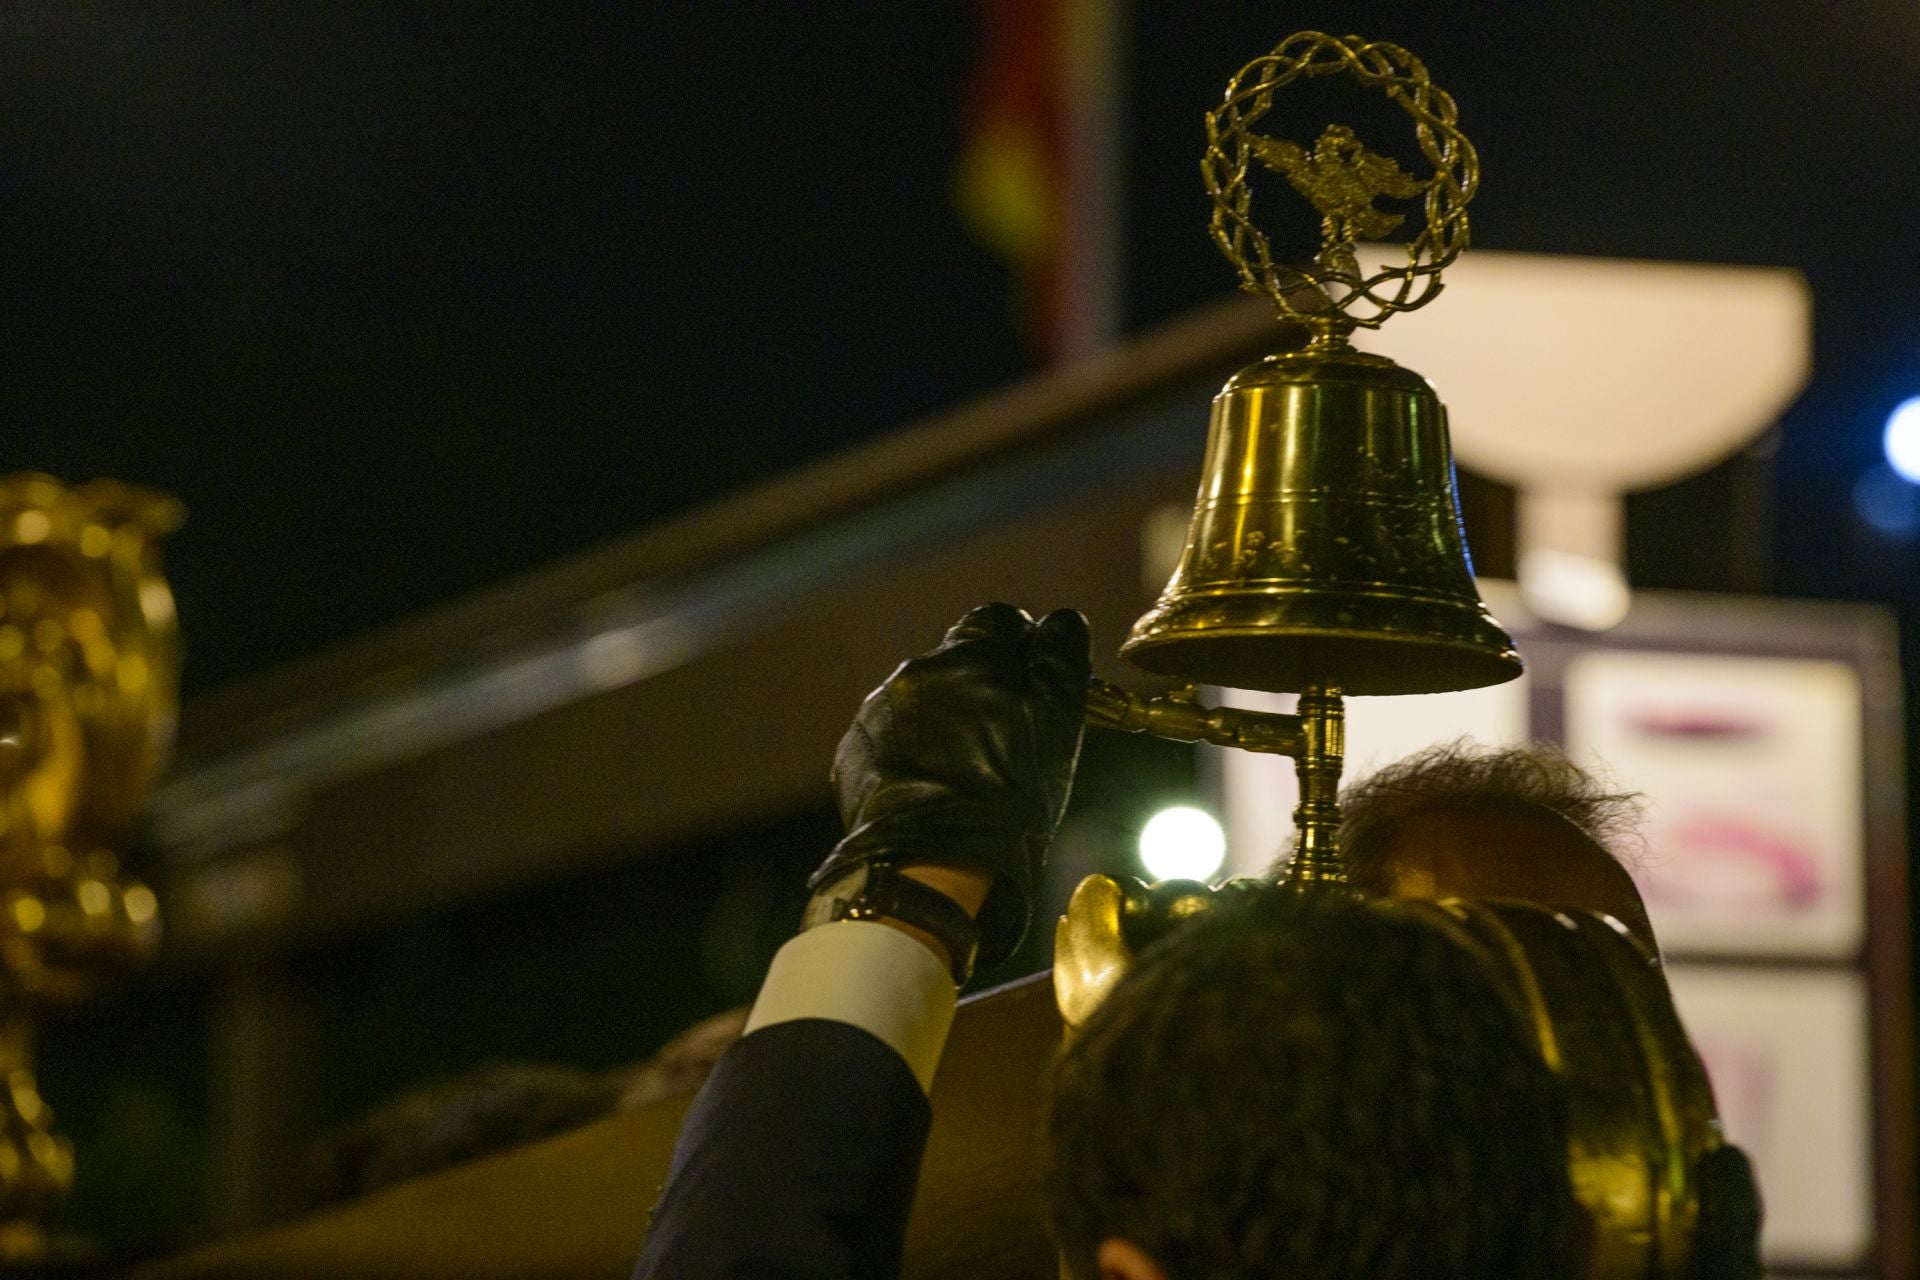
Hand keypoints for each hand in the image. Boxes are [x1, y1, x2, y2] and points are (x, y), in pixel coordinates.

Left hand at [810, 603, 1091, 967]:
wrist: (931, 861)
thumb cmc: (1006, 792)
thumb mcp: (1056, 721)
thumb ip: (1061, 657)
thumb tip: (1062, 620)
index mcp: (968, 655)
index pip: (998, 620)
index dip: (1021, 643)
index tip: (1033, 677)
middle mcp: (916, 672)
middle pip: (957, 660)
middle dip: (983, 685)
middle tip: (1008, 735)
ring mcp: (878, 712)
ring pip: (924, 700)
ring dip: (947, 720)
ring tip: (969, 773)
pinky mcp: (855, 752)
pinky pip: (891, 737)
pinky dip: (914, 753)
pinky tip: (934, 789)